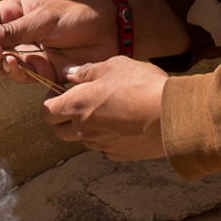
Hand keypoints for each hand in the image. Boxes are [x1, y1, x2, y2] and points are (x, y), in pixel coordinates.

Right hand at [0, 0, 117, 87]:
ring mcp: (27, 53)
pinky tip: (14, 64)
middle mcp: (15, 34)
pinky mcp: (40, 71)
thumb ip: (10, 30)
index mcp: (13, 11)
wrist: (111, 32)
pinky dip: (12, 72)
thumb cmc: (79, 14)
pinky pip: (18, 75)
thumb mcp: (42, 17)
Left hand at [41, 55, 166, 160]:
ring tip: (108, 110)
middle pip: (60, 131)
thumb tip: (68, 73)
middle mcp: (84, 130)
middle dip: (64, 118)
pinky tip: (125, 123)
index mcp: (77, 106)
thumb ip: (86, 71)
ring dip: (87, 127)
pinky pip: (105, 147)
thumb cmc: (142, 85)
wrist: (173, 115)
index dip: (50, 101)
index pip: (47, 112)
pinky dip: (108, 137)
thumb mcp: (113, 66)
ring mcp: (102, 145)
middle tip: (81, 103)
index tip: (61, 92)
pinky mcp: (120, 154)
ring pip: (84, 139)